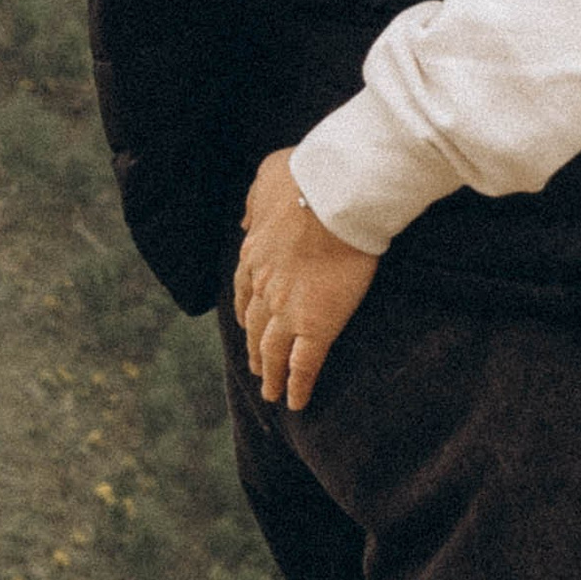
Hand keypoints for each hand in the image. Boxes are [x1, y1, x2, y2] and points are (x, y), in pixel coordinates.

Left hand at [234, 150, 377, 409]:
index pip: (244, 291)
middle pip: (254, 326)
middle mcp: (264, 286)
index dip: (245, 311)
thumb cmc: (308, 177)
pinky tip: (296, 402)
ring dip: (269, 374)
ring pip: (273, 351)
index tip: (246, 325)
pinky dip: (297, 385)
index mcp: (255, 254)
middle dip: (254, 349)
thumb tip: (244, 218)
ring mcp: (288, 309)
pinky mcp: (316, 325)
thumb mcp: (268, 178)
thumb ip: (254, 201)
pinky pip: (303, 365)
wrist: (336, 195)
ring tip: (270, 392)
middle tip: (257, 368)